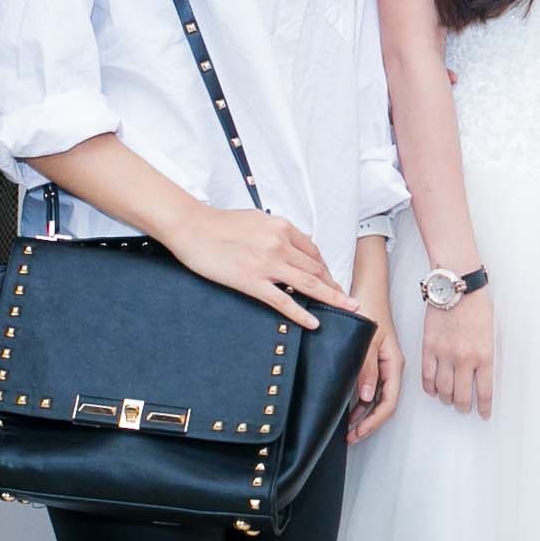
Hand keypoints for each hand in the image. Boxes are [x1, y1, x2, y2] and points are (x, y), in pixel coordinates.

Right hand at [167, 204, 351, 326]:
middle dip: (333, 285)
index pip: (312, 251)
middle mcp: (280, 244)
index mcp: (281, 227)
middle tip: (347, 299)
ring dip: (331, 297)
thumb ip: (276, 230)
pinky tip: (313, 322)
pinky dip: (301, 313)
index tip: (332, 279)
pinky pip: (283, 301)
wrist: (192, 227)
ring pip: (308, 283)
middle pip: (315, 268)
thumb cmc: (219, 223)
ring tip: (346, 308)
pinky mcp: (253, 281)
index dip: (325, 267)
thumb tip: (292, 240)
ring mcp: (268, 264)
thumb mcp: (256, 218)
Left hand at [349, 308, 404, 441]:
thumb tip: (367, 397)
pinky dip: (362, 401)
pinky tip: (350, 407)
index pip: (389, 402)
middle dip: (369, 423)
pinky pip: (371, 386)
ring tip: (348, 427)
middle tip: (350, 436)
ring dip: (364, 414)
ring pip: (378, 398)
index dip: (374, 421)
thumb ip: (366, 368)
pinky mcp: (374, 359)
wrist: (368, 288)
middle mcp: (391, 366)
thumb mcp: (366, 340)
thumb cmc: (369, 307)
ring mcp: (383, 364)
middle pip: (384, 404)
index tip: (357, 432)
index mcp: (394, 363)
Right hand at [420, 289, 494, 417]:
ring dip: (446, 398)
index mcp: (484, 355)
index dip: (484, 407)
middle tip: (463, 408)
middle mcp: (465, 359)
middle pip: (462, 396)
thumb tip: (482, 374)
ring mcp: (445, 354)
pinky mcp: (429, 347)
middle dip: (463, 406)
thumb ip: (486, 355)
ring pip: (443, 390)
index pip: (485, 391)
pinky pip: (427, 376)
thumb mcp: (490, 332)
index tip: (484, 414)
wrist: (456, 285)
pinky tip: (433, 390)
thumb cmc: (476, 303)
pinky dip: (429, 387)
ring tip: (448, 399)